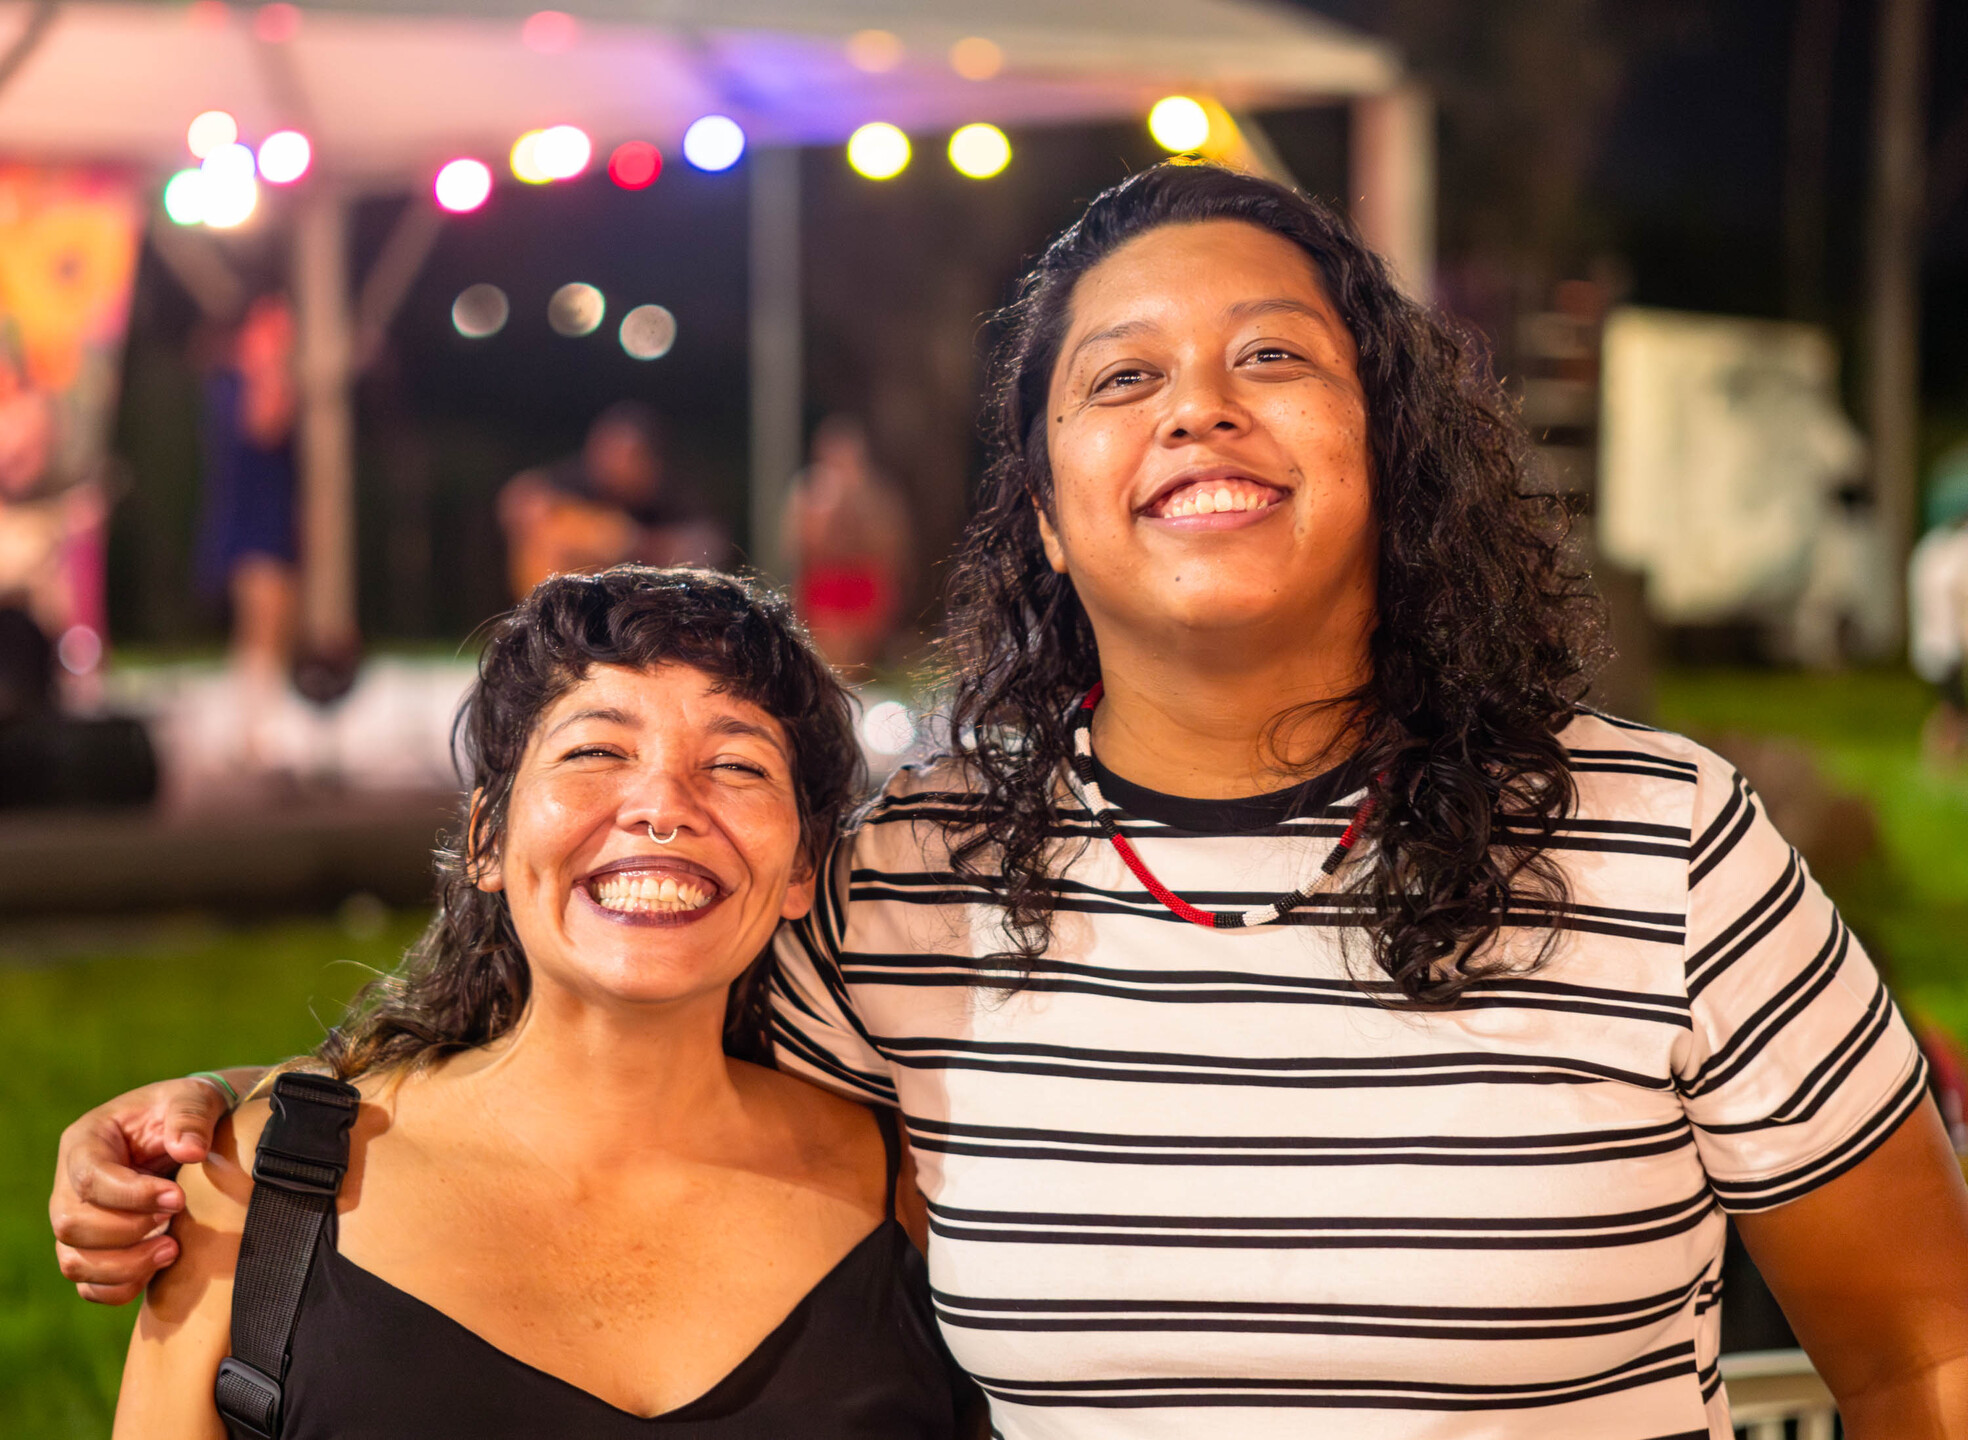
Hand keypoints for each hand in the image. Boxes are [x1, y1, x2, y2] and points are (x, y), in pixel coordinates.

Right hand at [50, 1079, 232, 1304]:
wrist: (191, 1135)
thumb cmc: (184, 1112)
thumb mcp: (192, 1098)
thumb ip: (190, 1116)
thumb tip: (190, 1150)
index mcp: (86, 1141)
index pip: (89, 1177)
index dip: (131, 1195)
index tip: (178, 1198)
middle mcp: (70, 1184)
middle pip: (71, 1224)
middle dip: (127, 1231)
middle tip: (174, 1221)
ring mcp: (78, 1220)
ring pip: (74, 1261)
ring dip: (124, 1265)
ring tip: (172, 1250)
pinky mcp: (93, 1250)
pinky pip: (88, 1286)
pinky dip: (120, 1288)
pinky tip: (157, 1269)